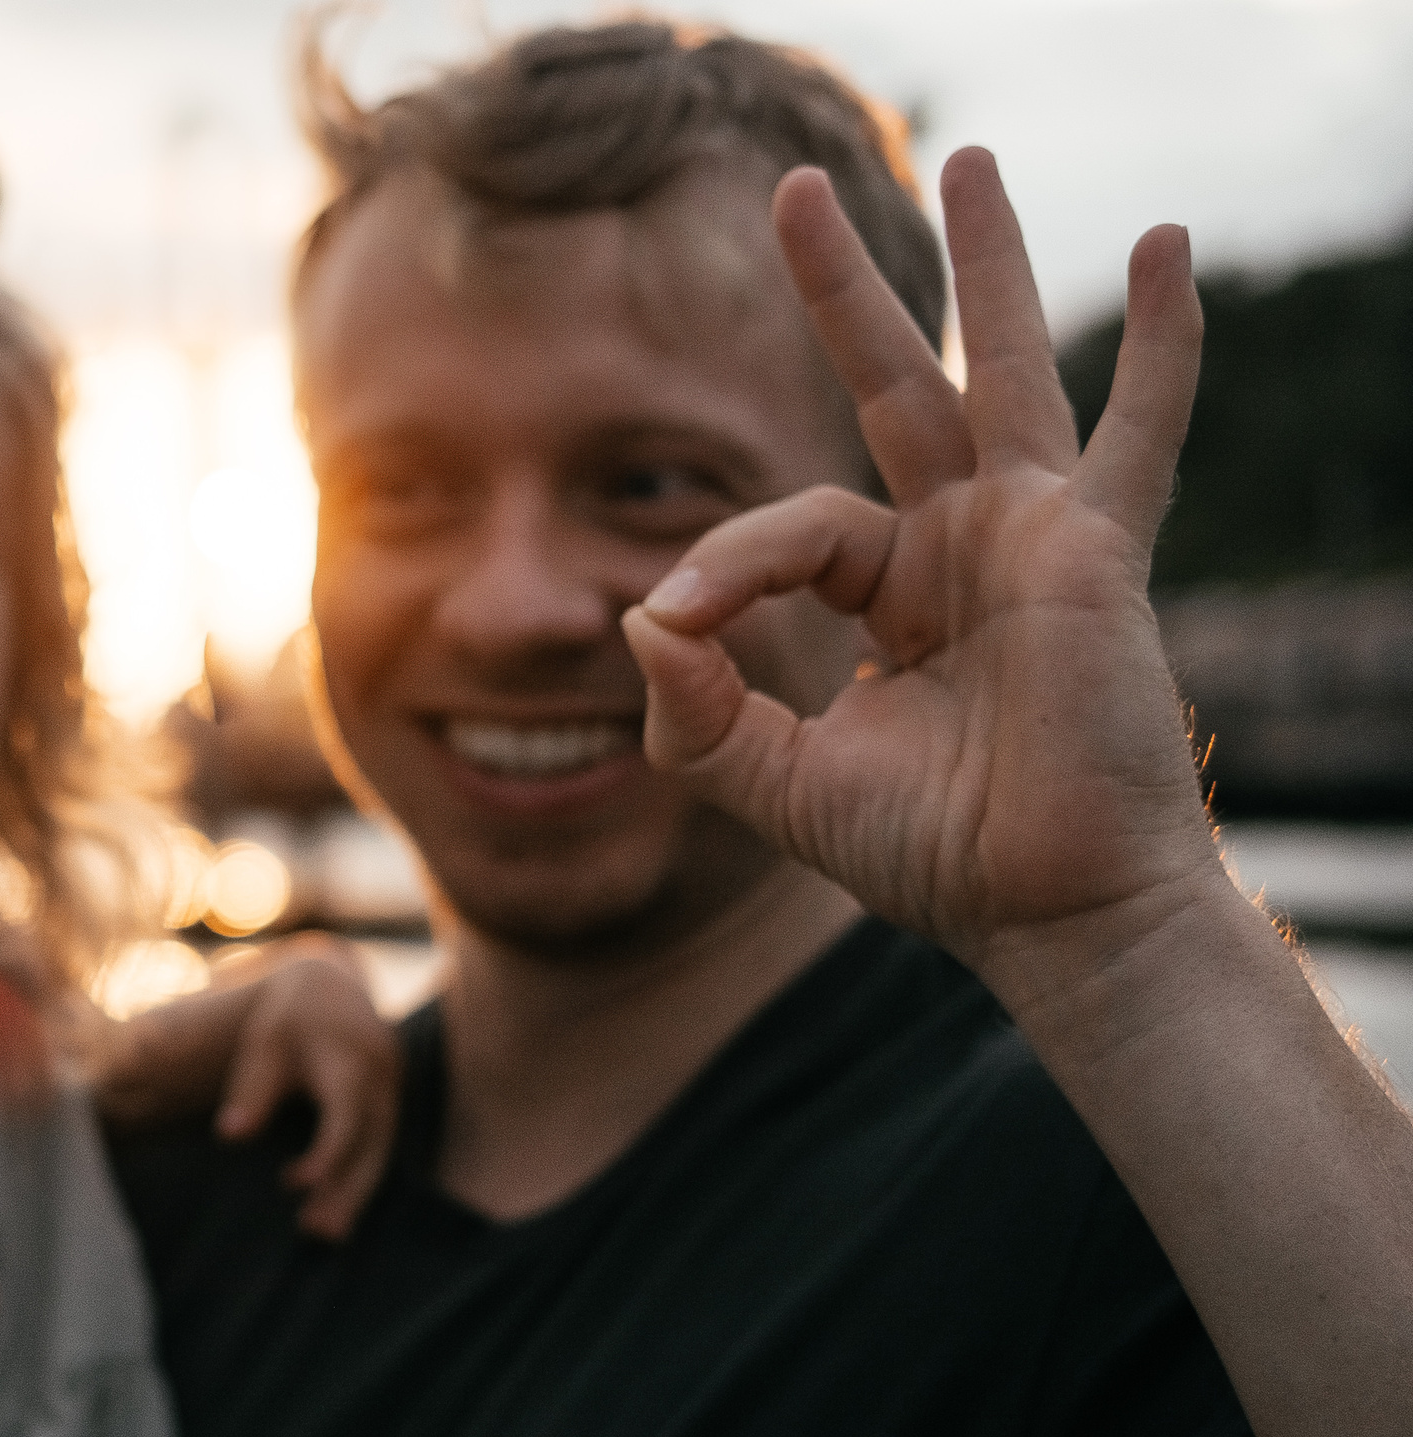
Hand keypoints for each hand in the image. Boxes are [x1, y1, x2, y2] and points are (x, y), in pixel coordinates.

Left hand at [213, 937, 399, 1240]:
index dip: (325, 1154)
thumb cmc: (289, 1019)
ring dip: (355, 1194)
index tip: (291, 1183)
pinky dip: (360, 1179)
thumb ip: (251, 1090)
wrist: (331, 985)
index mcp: (350, 1060)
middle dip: (345, 1189)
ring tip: (325, 1234)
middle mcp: (381, 1079)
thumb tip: (230, 1136)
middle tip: (314, 1231)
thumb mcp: (264, 1045)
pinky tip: (338, 1212)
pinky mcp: (389, 1104)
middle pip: (370, 1145)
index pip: (344, 1117)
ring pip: (380, 1152)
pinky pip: (380, 1148)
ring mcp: (391, 1092)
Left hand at [621, 148, 1216, 983]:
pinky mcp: (1094, 554)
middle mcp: (961, 547)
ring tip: (974, 155)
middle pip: (892, 385)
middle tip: (791, 187)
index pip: (790, 528)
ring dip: (985, 265)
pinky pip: (1136, 433)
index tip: (678, 621)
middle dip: (842, 289)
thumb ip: (695, 710)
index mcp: (891, 592)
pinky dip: (1160, 345)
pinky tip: (1165, 248)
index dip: (724, 562)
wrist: (1046, 913)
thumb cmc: (931, 856)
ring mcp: (1032, 537)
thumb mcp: (776, 784)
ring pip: (1000, 372)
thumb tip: (639, 614)